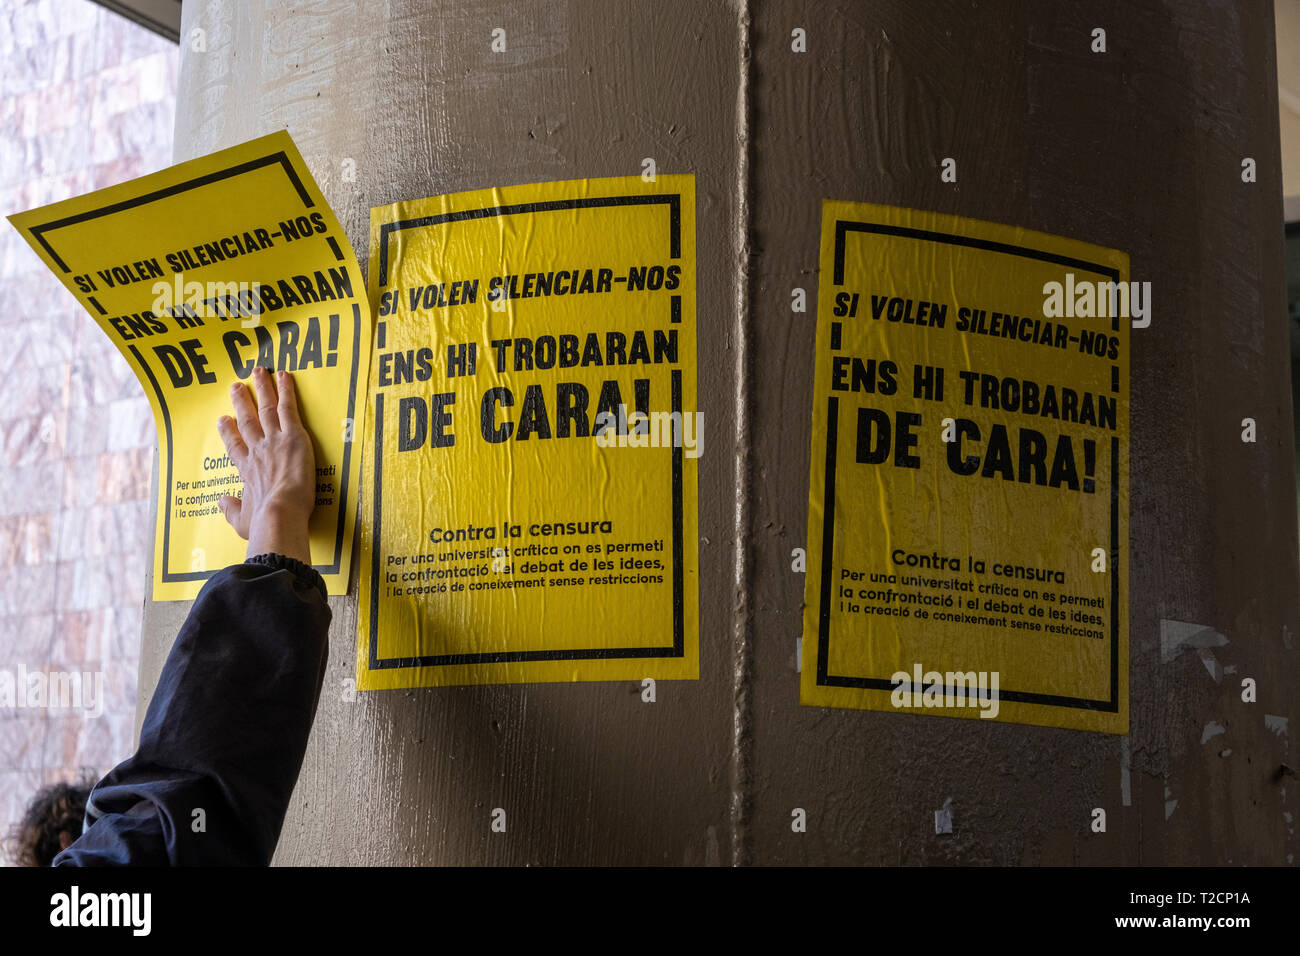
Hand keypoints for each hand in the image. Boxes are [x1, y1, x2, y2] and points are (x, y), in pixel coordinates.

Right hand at [216, 366, 315, 564]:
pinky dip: (286, 390)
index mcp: (246, 470)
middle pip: (248, 420)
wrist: (279, 514)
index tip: (223, 420)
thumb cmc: (263, 522)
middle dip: (242, 402)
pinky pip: (288, 408)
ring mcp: (274, 440)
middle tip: (237, 386)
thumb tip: (221, 502)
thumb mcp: (242, 521)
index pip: (234, 445)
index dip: (228, 431)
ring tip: (258, 371)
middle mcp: (257, 450)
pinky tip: (283, 375)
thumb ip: (231, 510)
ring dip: (262, 388)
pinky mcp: (294, 436)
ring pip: (266, 408)